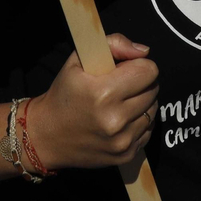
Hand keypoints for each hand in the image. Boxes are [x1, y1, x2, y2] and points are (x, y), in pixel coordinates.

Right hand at [27, 34, 158, 171]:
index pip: (148, 71)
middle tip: (121, 85)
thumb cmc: (64, 93)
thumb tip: (143, 51)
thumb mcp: (79, 60)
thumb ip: (114, 44)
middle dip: (141, 83)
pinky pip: (148, 130)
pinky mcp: (126, 156)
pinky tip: (120, 120)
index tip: (125, 69)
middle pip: (153, 90)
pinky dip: (139, 122)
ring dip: (142, 103)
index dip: (138, 65)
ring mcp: (122, 141)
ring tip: (120, 103)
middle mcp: (115, 120)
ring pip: (153, 110)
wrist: (46, 135)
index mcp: (103, 93)